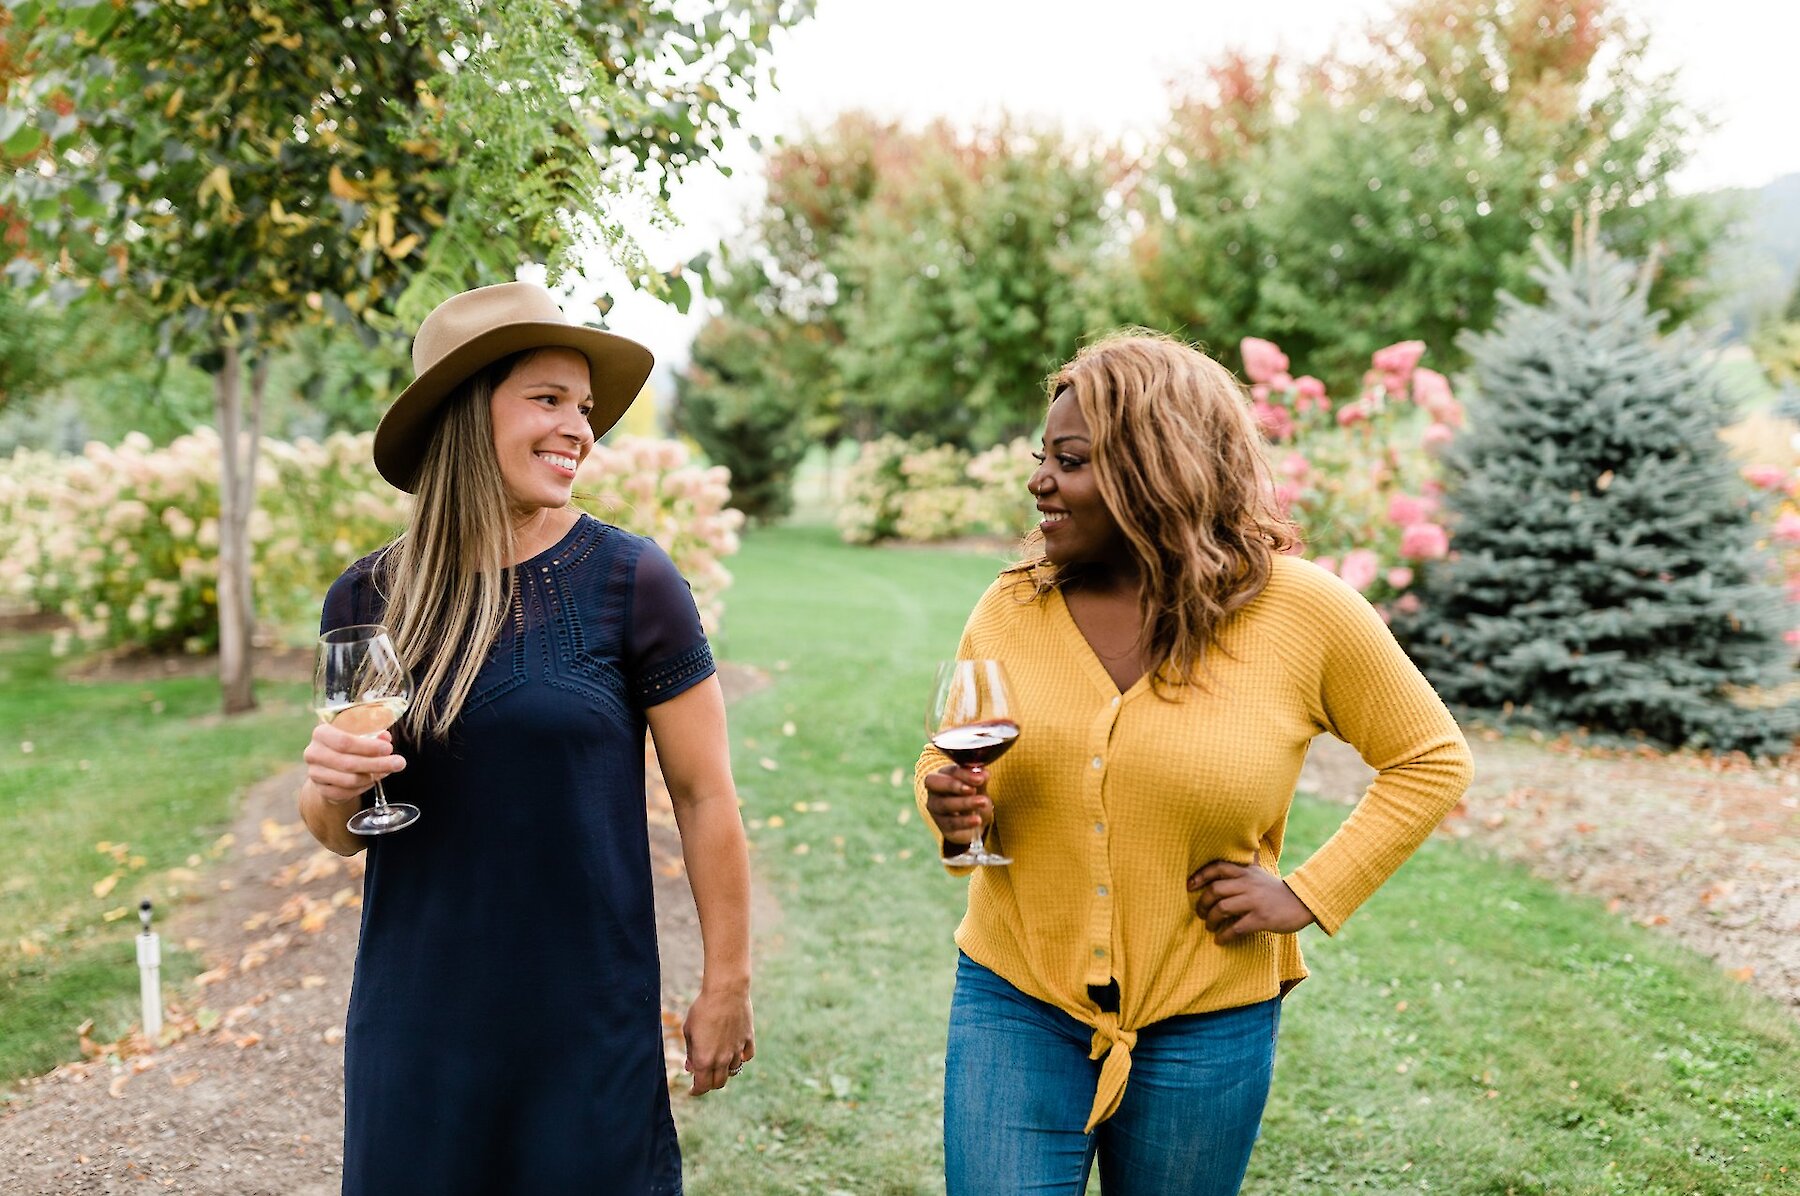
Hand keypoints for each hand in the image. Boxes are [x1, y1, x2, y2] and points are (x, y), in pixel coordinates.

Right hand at [302, 722, 404, 805]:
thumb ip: (372, 733)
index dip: (368, 747)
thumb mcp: (359, 733)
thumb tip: (385, 737)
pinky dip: (363, 788)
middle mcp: (313, 753)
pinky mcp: (321, 789)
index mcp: (321, 733)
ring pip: (349, 780)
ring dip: (372, 777)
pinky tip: (373, 780)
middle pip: (348, 763)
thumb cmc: (349, 743)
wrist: (330, 763)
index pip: (344, 741)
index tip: (388, 748)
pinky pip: (346, 793)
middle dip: (377, 764)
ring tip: (387, 771)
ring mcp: (315, 773)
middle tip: (399, 763)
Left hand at [683, 985, 753, 1095]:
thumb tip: (691, 1068)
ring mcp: (737, 1050)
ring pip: (733, 1070)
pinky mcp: (748, 1039)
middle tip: (705, 1077)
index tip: (692, 1090)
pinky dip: (741, 1057)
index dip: (696, 1091)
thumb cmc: (703, 1008)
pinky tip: (735, 1051)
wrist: (726, 991)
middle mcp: (722, 1059)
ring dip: (725, 1069)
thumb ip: (691, 1052)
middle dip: (710, 1083)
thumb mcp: (689, 1031)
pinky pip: (746, 1056)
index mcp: (704, 1059)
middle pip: (719, 1083)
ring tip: (719, 1061)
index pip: (702, 1087)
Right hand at [921, 763, 991, 848]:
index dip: (963, 774)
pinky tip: (977, 820)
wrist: (976, 821)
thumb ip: (980, 779)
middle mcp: (934, 790)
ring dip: (964, 803)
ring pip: (944, 804)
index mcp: (943, 775)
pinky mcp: (942, 826)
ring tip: (982, 802)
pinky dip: (965, 821)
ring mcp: (935, 809)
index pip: (948, 771)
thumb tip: (984, 774)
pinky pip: (950, 823)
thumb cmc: (974, 797)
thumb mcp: (979, 787)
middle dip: (953, 785)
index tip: (980, 778)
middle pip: (934, 783)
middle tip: (972, 789)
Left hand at [1187, 851, 1315, 944]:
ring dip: (1211, 920)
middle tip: (1200, 912)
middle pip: (1215, 890)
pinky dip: (1224, 935)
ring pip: (1222, 908)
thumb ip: (1243, 869)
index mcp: (1246, 872)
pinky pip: (1236, 928)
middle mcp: (1248, 884)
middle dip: (1202, 903)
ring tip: (1209, 927)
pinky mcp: (1261, 918)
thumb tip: (1227, 862)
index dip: (1200, 876)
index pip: (1218, 867)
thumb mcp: (1259, 874)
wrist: (1302, 903)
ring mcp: (1255, 901)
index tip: (1189, 886)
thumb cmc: (1275, 891)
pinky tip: (1220, 940)